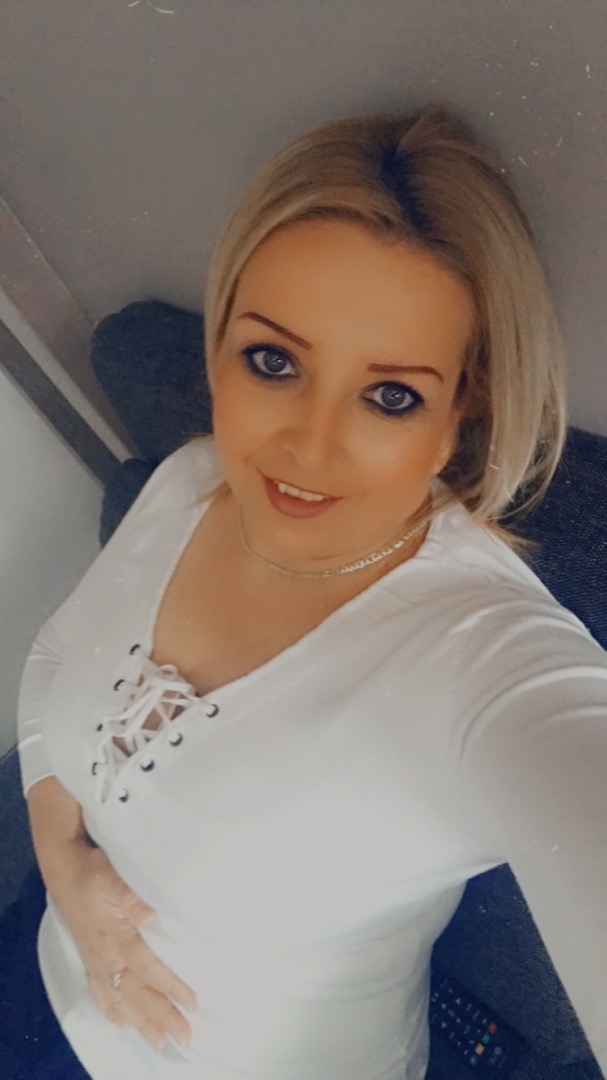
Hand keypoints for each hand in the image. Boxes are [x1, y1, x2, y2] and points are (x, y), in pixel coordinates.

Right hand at [58, 843, 196, 1048]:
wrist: (65, 871)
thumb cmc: (94, 872)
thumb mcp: (112, 878)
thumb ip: (131, 899)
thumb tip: (150, 917)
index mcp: (117, 938)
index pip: (149, 970)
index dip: (171, 987)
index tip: (192, 1003)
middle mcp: (106, 956)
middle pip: (137, 994)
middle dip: (161, 1017)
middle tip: (185, 1035)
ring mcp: (96, 960)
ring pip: (120, 999)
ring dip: (141, 1021)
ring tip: (161, 1041)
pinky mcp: (89, 958)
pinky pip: (100, 992)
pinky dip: (112, 1011)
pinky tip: (122, 1023)